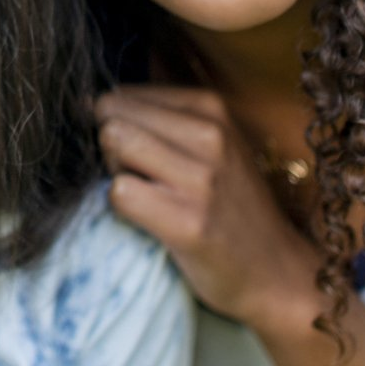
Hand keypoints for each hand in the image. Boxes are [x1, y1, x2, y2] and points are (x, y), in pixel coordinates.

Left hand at [96, 85, 318, 332]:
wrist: (275, 270)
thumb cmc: (230, 204)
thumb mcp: (212, 143)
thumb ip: (160, 118)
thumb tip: (89, 102)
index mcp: (211, 107)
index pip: (123, 94)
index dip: (118, 125)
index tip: (141, 154)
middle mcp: (209, 135)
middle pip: (112, 116)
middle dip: (110, 146)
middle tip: (139, 176)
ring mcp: (201, 179)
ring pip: (113, 143)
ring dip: (115, 173)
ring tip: (146, 195)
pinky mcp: (188, 223)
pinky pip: (119, 193)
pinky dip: (121, 207)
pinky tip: (149, 219)